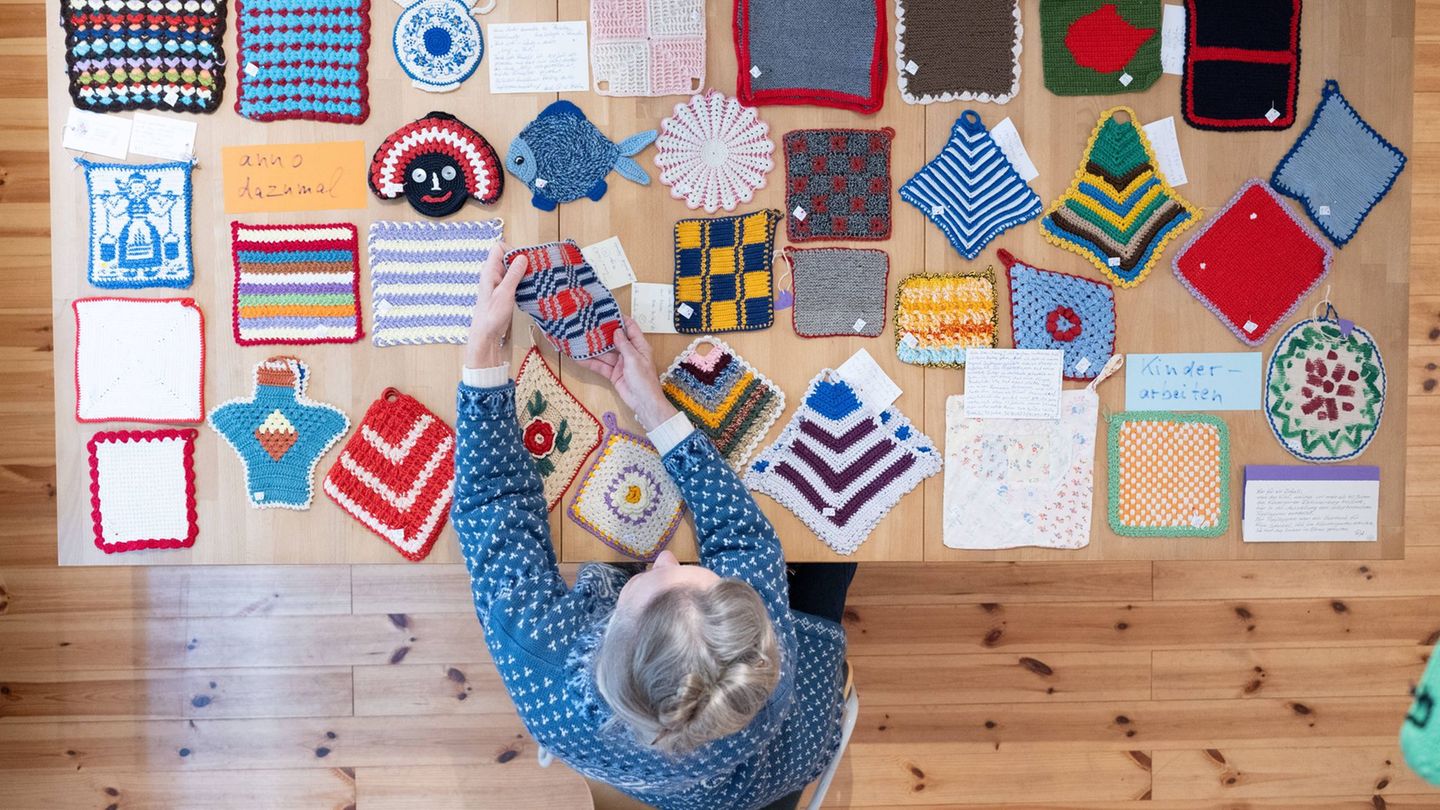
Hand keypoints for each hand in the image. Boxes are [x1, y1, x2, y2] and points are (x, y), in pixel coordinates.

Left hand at [465, 242, 523, 368]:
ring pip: (511, 268)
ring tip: (533, 279)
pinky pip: (513, 279)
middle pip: (507, 257)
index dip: (512, 250)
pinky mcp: (503, 291)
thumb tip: (522, 257)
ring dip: (522, 272)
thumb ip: (513, 274)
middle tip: (533, 270)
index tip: (524, 260)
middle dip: (520, 261)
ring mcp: (498, 282)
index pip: (498, 247)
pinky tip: (528, 288)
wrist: (486, 334)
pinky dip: (521, 281)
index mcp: (489, 270)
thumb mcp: (505, 293)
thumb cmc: (491, 315)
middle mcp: (492, 273)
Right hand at [579, 317, 678, 430]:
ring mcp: (620, 363)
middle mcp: (629, 353)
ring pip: (605, 353)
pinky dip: (591, 363)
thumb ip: (624, 345)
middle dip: (602, 333)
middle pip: (615, 340)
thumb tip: (617, 331)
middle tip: (588, 323)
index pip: (631, 328)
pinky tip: (579, 358)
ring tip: (580, 339)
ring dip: (594, 348)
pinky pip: (601, 366)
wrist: (644, 403)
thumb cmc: (644, 380)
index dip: (621, 319)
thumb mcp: (634, 360)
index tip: (608, 311)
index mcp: (639, 346)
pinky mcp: (613, 374)